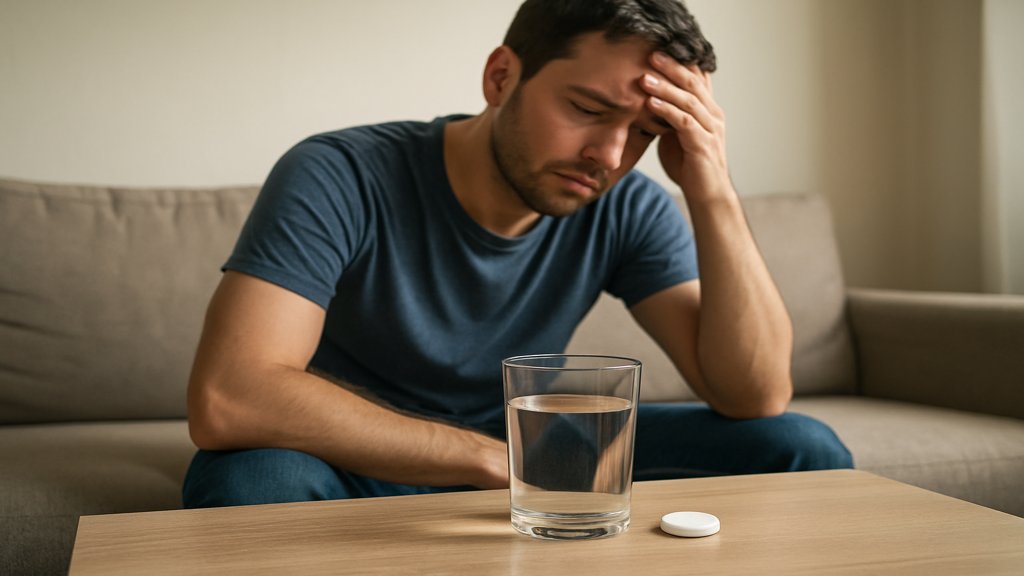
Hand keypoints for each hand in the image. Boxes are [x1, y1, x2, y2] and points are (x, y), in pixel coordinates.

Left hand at [640, 52, 730, 202]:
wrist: (707, 195)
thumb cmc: (690, 166)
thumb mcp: (677, 135)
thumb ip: (669, 116)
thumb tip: (647, 100)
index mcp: (708, 109)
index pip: (696, 78)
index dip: (679, 62)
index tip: (657, 50)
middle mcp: (713, 114)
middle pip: (693, 82)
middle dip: (672, 67)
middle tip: (651, 54)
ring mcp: (710, 129)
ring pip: (688, 100)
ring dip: (665, 87)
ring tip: (644, 77)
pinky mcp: (703, 144)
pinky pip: (684, 122)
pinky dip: (667, 110)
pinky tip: (651, 102)